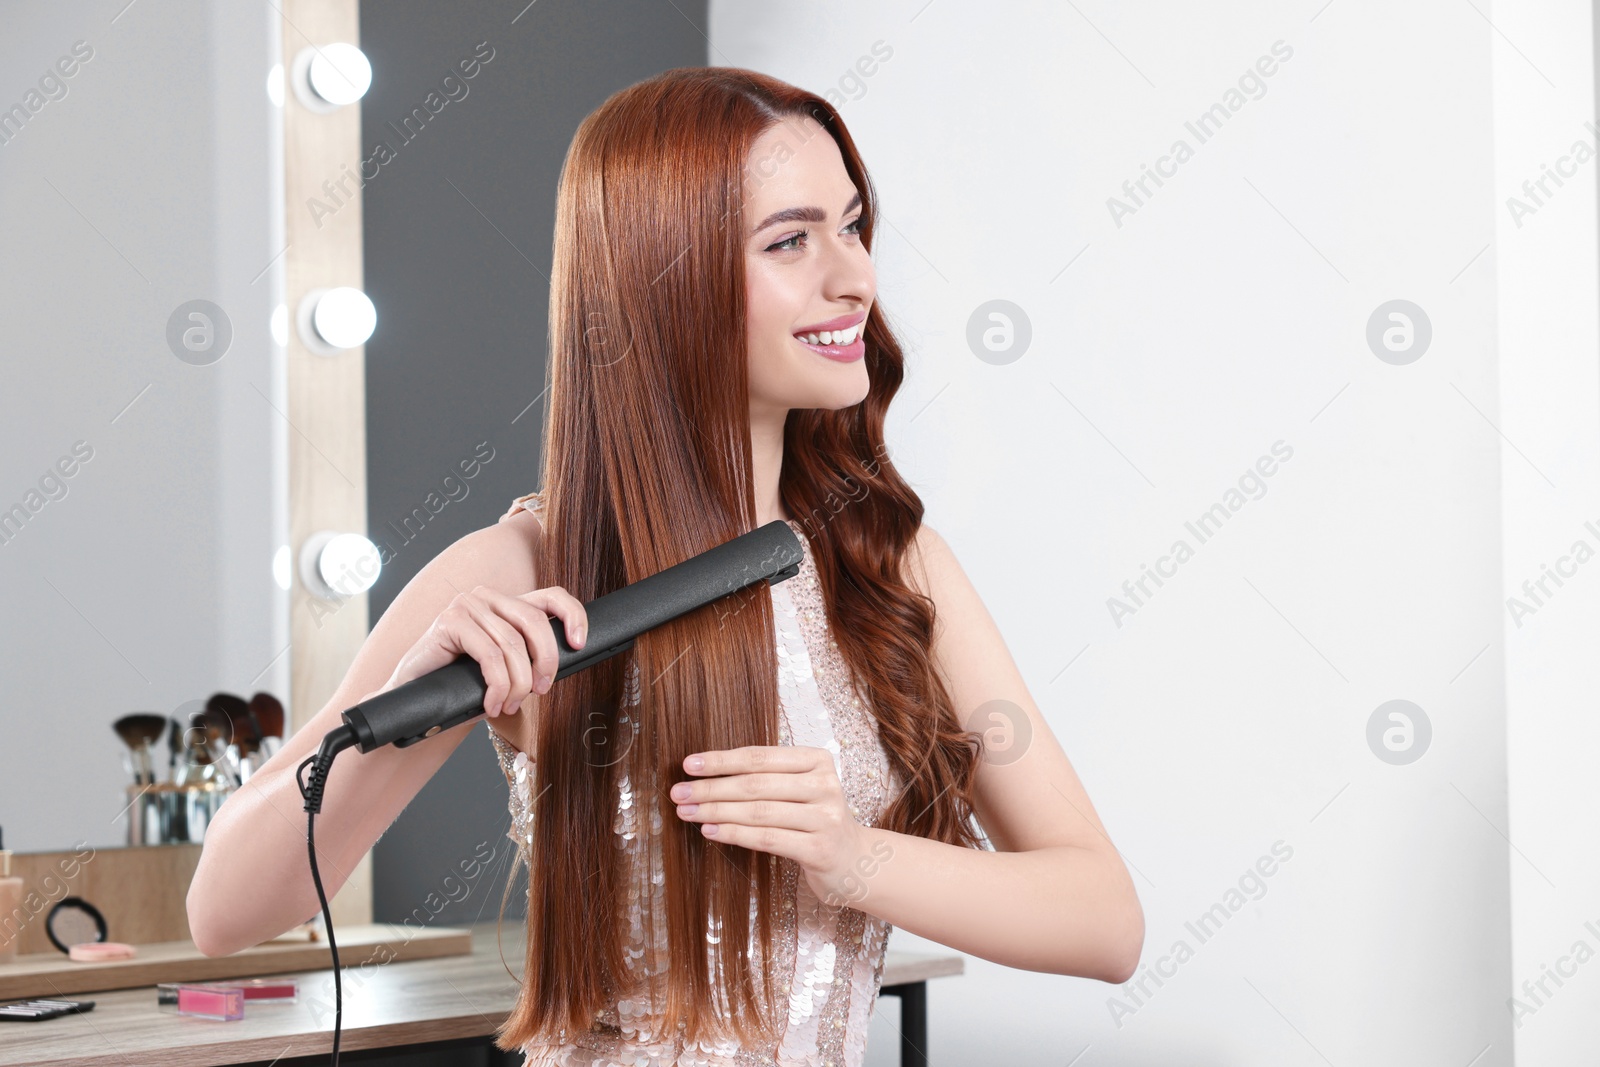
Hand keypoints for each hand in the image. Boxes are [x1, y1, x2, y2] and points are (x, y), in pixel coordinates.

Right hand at [385, 585, 587, 718]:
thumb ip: (530, 657)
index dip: (573, 616)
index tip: (580, 644)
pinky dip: (497, 686)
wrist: (417, 702)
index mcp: (506, 604)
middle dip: (545, 661)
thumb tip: (564, 661)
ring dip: (517, 684)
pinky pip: (489, 656)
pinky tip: (491, 704)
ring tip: (508, 706)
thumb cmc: (463, 686)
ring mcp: (466, 606)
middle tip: (540, 691)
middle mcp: (487, 598)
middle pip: (535, 621)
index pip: (551, 597)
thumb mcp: (507, 669)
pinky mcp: (449, 621)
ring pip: (512, 645)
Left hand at [670, 746, 872, 906]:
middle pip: (756, 784)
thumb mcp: (799, 789)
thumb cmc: (815, 820)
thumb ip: (766, 777)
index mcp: (817, 760)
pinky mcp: (819, 848)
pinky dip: (733, 834)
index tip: (688, 764)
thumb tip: (706, 773)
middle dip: (711, 788)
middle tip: (678, 792)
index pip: (760, 757)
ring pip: (758, 812)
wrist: (855, 861)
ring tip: (687, 813)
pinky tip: (710, 832)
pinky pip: (767, 838)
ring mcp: (825, 817)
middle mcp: (824, 785)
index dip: (721, 760)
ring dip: (715, 812)